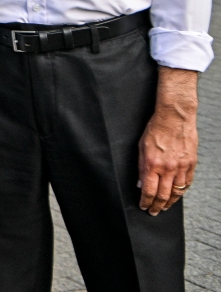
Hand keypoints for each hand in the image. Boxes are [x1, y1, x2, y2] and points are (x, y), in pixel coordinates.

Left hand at [138, 67, 198, 214]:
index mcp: (152, 165)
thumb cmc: (154, 130)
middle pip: (163, 195)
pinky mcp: (191, 164)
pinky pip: (187, 183)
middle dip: (157, 206)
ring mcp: (181, 167)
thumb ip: (140, 167)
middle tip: (154, 212)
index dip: (145, 202)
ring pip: (177, 192)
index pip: (148, 190)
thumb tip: (139, 183)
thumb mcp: (140, 148)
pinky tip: (177, 195)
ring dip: (170, 202)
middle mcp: (167, 169)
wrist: (174, 118)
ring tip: (164, 207)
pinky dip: (182, 191)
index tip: (143, 207)